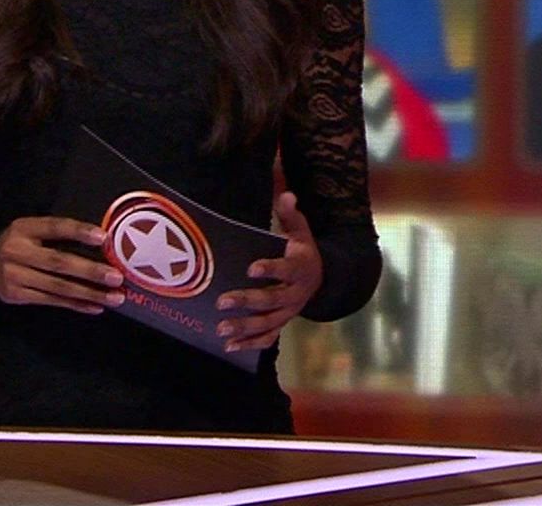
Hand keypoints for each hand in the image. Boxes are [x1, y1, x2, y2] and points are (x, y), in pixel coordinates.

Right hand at [0, 216, 124, 312]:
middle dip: (90, 271)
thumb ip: (57, 234)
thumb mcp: (31, 230)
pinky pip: (52, 301)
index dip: (78, 232)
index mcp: (23, 228)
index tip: (103, 237)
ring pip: (58, 287)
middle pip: (58, 262)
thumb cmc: (20, 244)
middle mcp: (16, 252)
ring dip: (89, 293)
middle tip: (116, 277)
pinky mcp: (16, 296)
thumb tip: (101, 241)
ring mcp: (14, 276)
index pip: (54, 228)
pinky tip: (96, 307)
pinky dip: (76, 304)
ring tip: (114, 297)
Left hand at [213, 192, 323, 352]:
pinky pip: (268, 337)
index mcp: (300, 268)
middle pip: (271, 300)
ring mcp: (289, 312)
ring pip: (267, 323)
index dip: (270, 269)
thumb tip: (287, 194)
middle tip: (222, 301)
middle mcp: (295, 293)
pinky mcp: (282, 323)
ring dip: (244, 327)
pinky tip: (230, 347)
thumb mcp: (301, 230)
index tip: (250, 268)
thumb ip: (291, 214)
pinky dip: (250, 344)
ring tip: (221, 328)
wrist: (320, 277)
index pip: (286, 269)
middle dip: (247, 301)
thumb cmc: (302, 250)